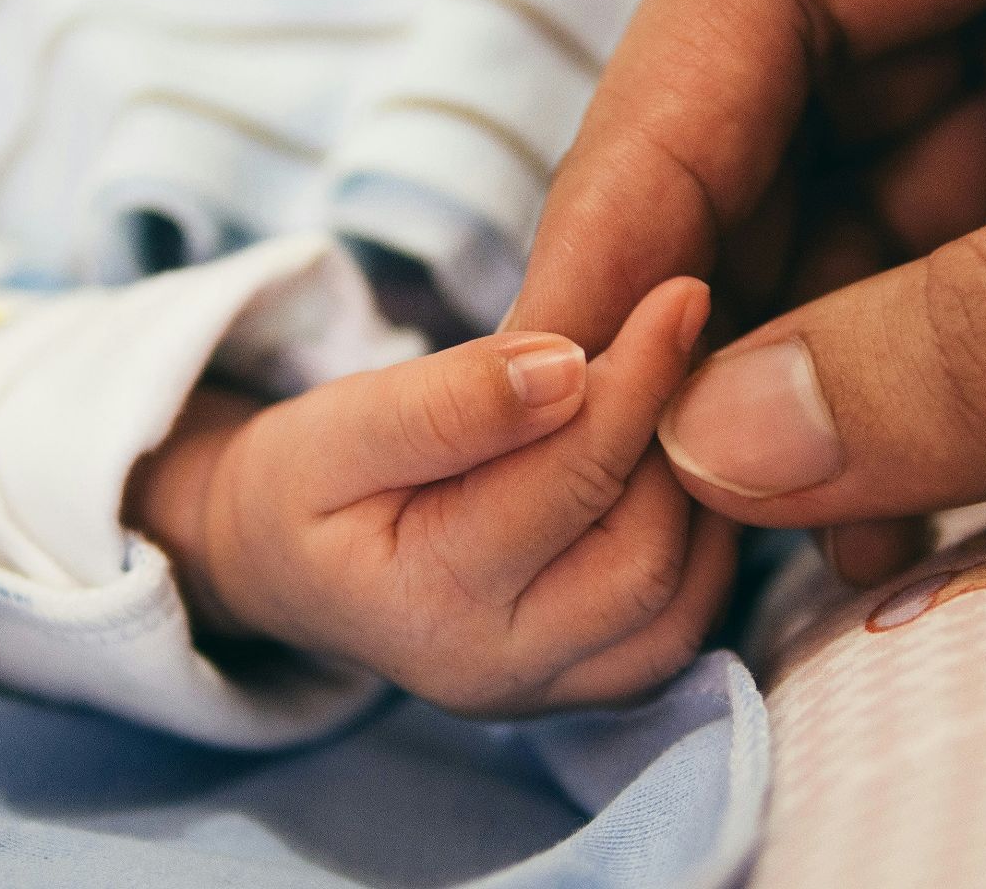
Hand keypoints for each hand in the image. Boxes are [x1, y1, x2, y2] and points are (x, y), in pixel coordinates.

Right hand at [128, 278, 736, 715]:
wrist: (284, 563)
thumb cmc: (307, 482)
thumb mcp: (341, 425)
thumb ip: (447, 402)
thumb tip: (569, 368)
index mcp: (428, 601)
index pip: (569, 481)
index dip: (636, 380)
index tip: (679, 293)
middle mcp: (497, 670)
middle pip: (643, 556)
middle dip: (675, 441)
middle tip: (683, 342)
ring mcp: (547, 693)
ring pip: (681, 601)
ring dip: (700, 493)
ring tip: (679, 397)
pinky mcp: (585, 687)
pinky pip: (681, 626)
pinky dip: (700, 543)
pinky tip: (675, 464)